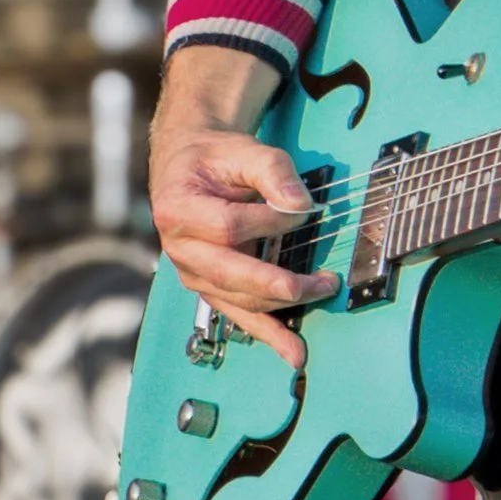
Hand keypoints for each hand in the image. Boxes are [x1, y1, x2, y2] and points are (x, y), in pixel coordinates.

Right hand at [147, 98, 337, 366]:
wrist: (188, 167)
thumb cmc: (213, 158)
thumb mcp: (243, 149)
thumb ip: (273, 172)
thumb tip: (300, 205)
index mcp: (178, 210)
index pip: (228, 227)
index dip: (269, 221)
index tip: (301, 210)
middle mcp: (180, 249)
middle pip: (230, 275)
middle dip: (278, 283)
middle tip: (321, 283)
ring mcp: (192, 273)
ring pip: (237, 299)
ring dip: (282, 307)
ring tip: (322, 297)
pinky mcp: (209, 287)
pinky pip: (238, 313)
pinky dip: (267, 333)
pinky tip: (292, 350)